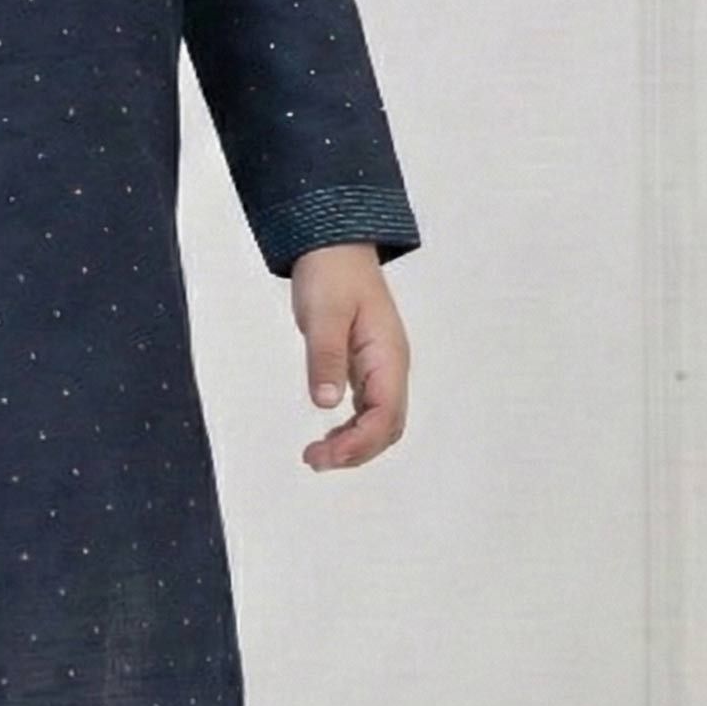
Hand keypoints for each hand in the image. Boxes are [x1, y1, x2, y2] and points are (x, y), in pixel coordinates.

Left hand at [290, 243, 409, 470]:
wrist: (335, 245)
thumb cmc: (332, 273)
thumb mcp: (324, 314)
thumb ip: (326, 357)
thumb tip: (326, 402)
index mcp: (388, 355)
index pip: (386, 414)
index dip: (360, 442)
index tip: (326, 454)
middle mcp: (391, 366)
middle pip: (388, 426)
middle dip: (357, 451)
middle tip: (315, 460)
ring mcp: (381, 367)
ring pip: (380, 421)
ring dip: (354, 444)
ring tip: (317, 455)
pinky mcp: (366, 365)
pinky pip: (368, 408)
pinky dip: (351, 428)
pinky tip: (329, 434)